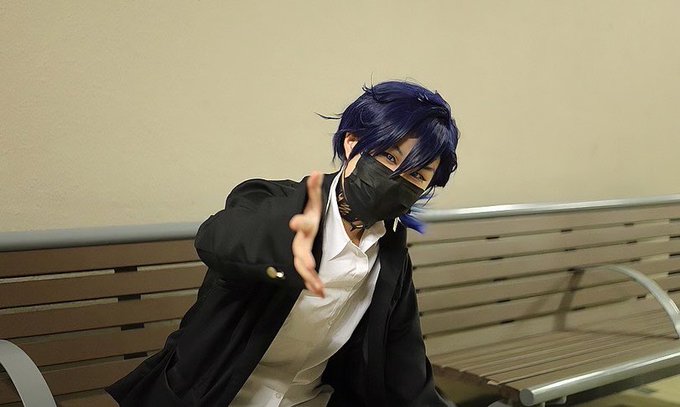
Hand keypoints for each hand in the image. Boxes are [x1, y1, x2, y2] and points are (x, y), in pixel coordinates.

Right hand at [289, 171, 324, 297]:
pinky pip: (307, 275)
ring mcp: (301, 253)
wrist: (302, 224)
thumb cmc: (310, 213)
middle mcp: (300, 240)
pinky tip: (319, 292)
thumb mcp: (313, 200)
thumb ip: (314, 188)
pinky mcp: (305, 263)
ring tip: (318, 288)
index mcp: (305, 224)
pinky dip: (312, 284)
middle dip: (303, 258)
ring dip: (309, 277)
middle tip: (309, 266)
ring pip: (302, 267)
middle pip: (299, 250)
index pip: (301, 223)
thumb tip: (316, 173)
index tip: (294, 223)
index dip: (298, 222)